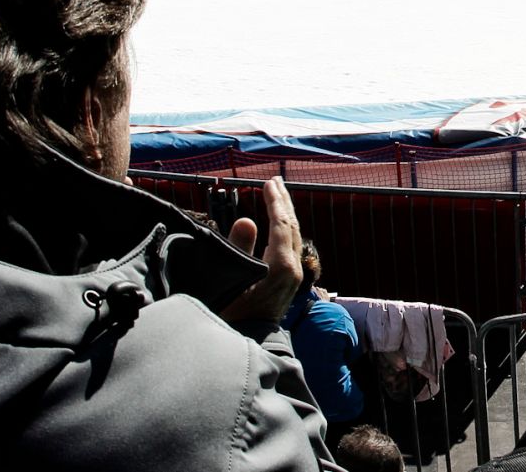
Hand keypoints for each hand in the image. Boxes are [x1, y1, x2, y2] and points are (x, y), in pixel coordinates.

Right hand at [218, 177, 304, 323]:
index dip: (275, 202)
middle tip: (275, 180)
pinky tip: (278, 223)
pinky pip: (290, 244)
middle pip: (292, 226)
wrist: (251, 344)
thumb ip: (239, 249)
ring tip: (277, 194)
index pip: (281, 225)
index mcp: (282, 266)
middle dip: (283, 202)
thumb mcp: (231, 282)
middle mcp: (294, 268)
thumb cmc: (234, 316)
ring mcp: (294, 274)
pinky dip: (284, 227)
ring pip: (293, 235)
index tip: (268, 183)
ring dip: (285, 213)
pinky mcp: (290, 279)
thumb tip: (247, 220)